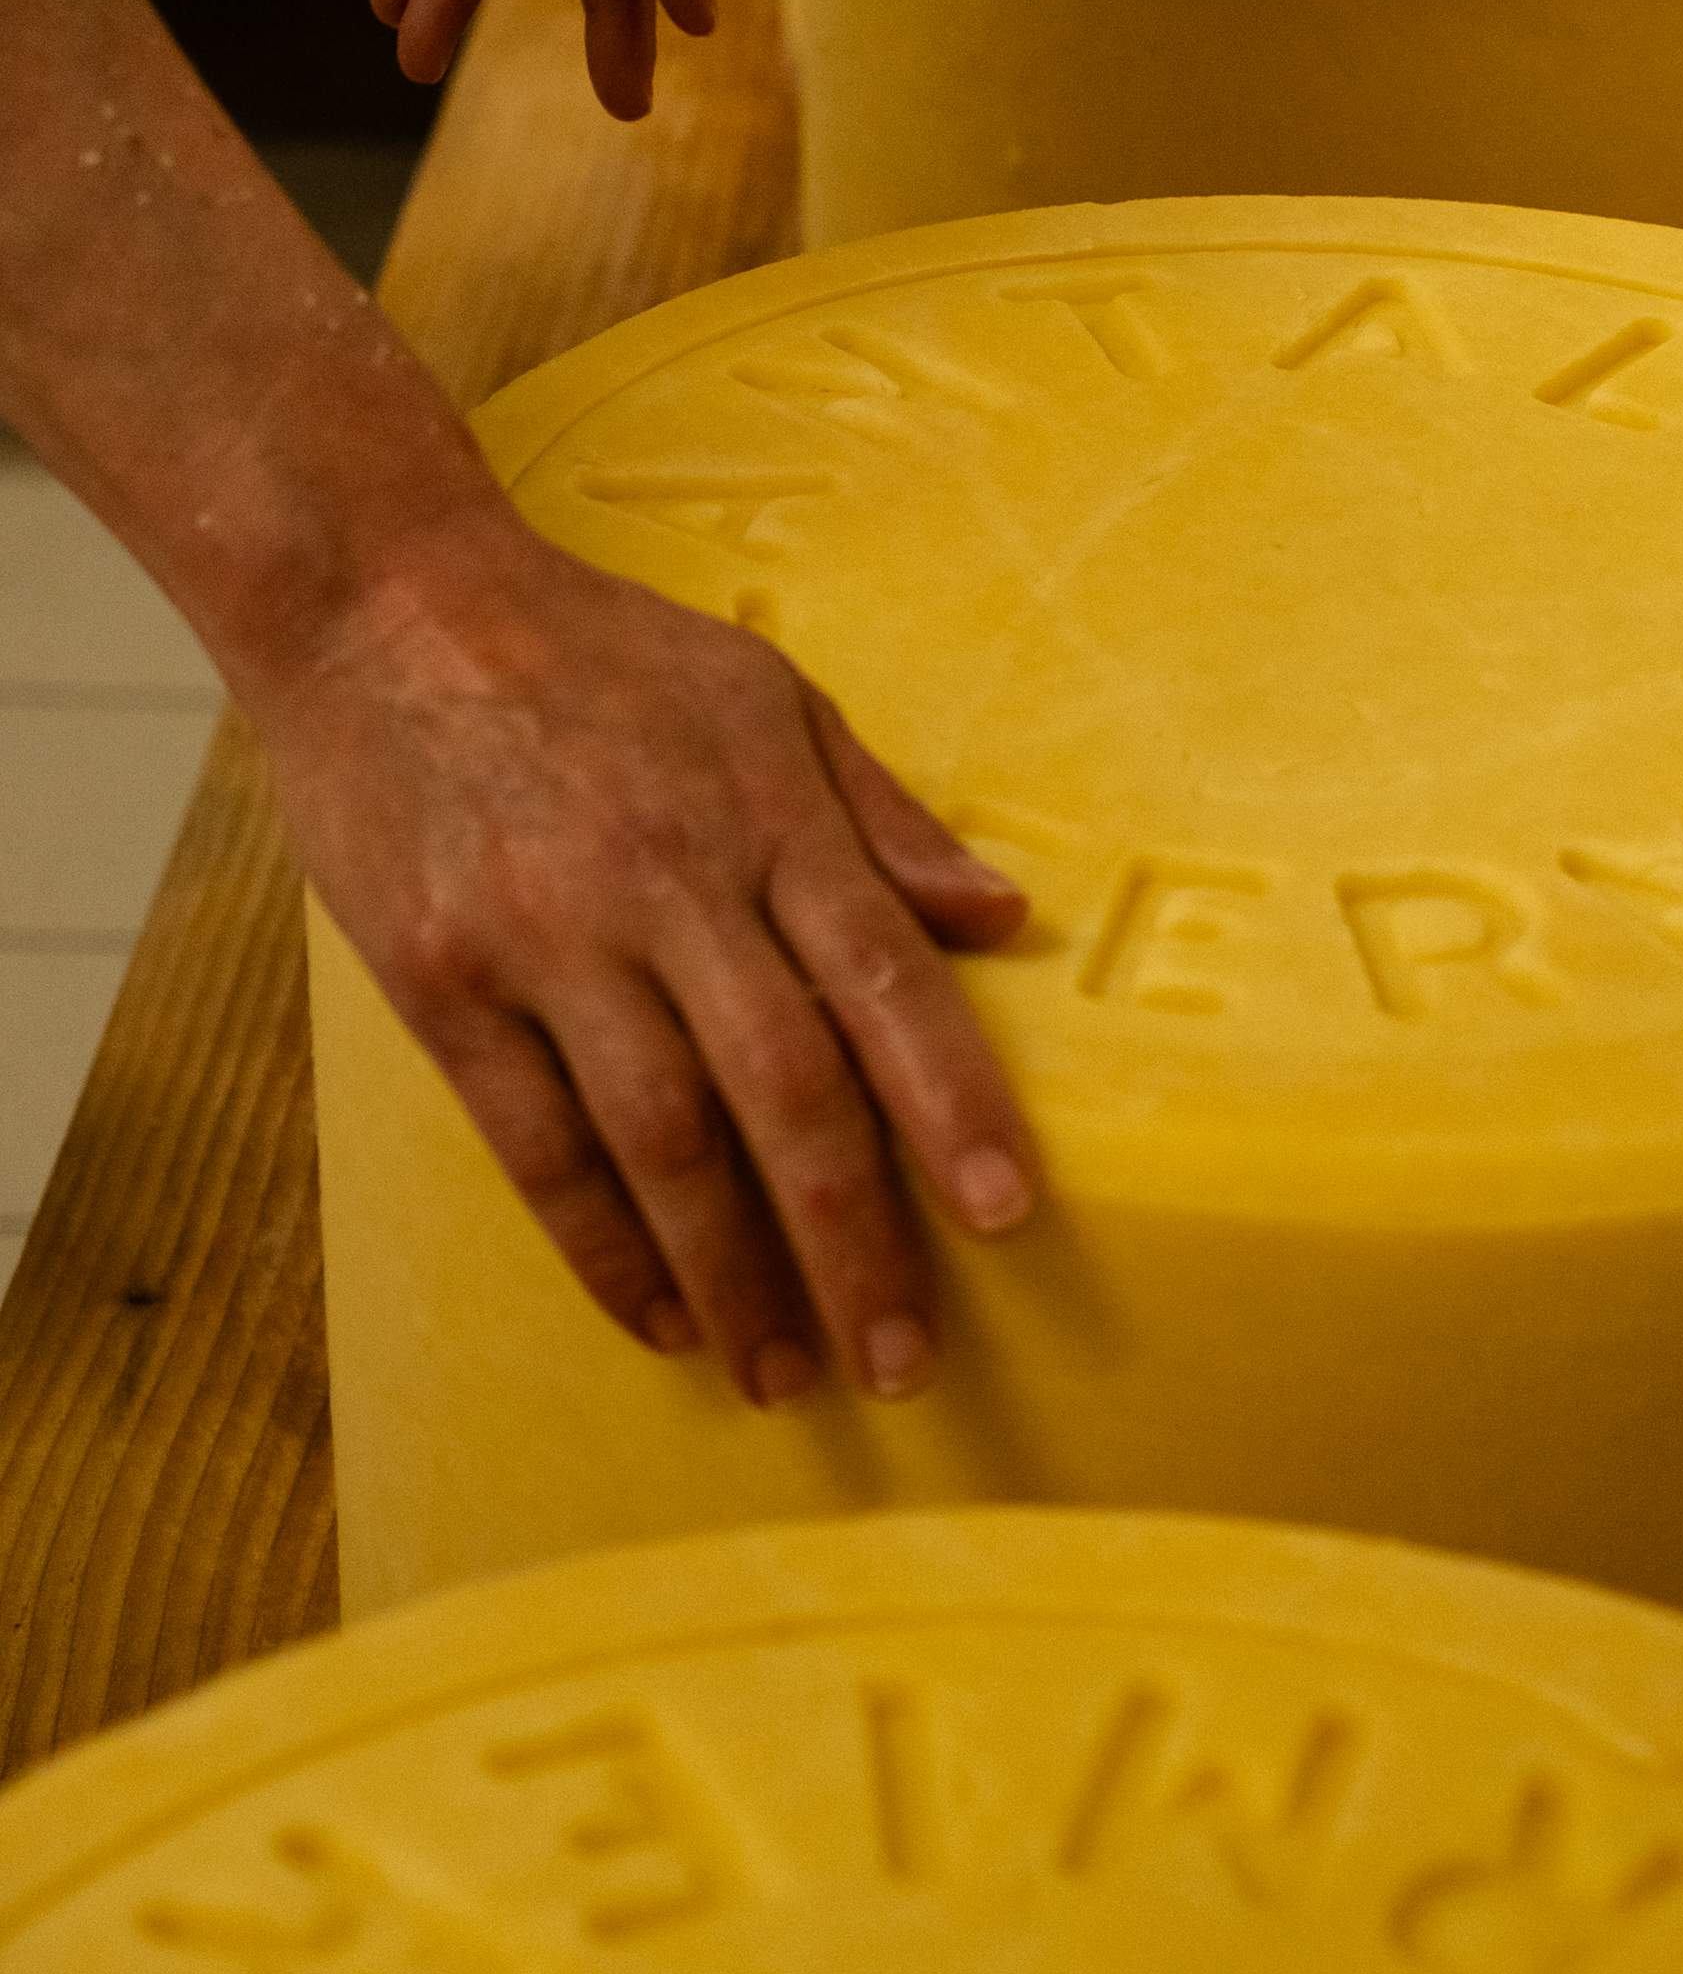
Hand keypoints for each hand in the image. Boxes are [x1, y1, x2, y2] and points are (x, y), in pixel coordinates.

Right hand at [259, 506, 1036, 1406]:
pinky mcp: (442, 982)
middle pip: (785, 1092)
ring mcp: (546, 940)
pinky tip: (656, 1316)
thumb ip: (883, 818)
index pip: (884, 981)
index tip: (1007, 1218)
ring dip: (733, 1277)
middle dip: (854, 1242)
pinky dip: (601, 1248)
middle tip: (903, 1362)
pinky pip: (535, 1147)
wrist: (383, 602)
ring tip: (784, 1371)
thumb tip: (1002, 917)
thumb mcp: (767, 691)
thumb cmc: (595, 649)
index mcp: (764, 814)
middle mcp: (665, 885)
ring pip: (661, 1145)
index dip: (952, 1106)